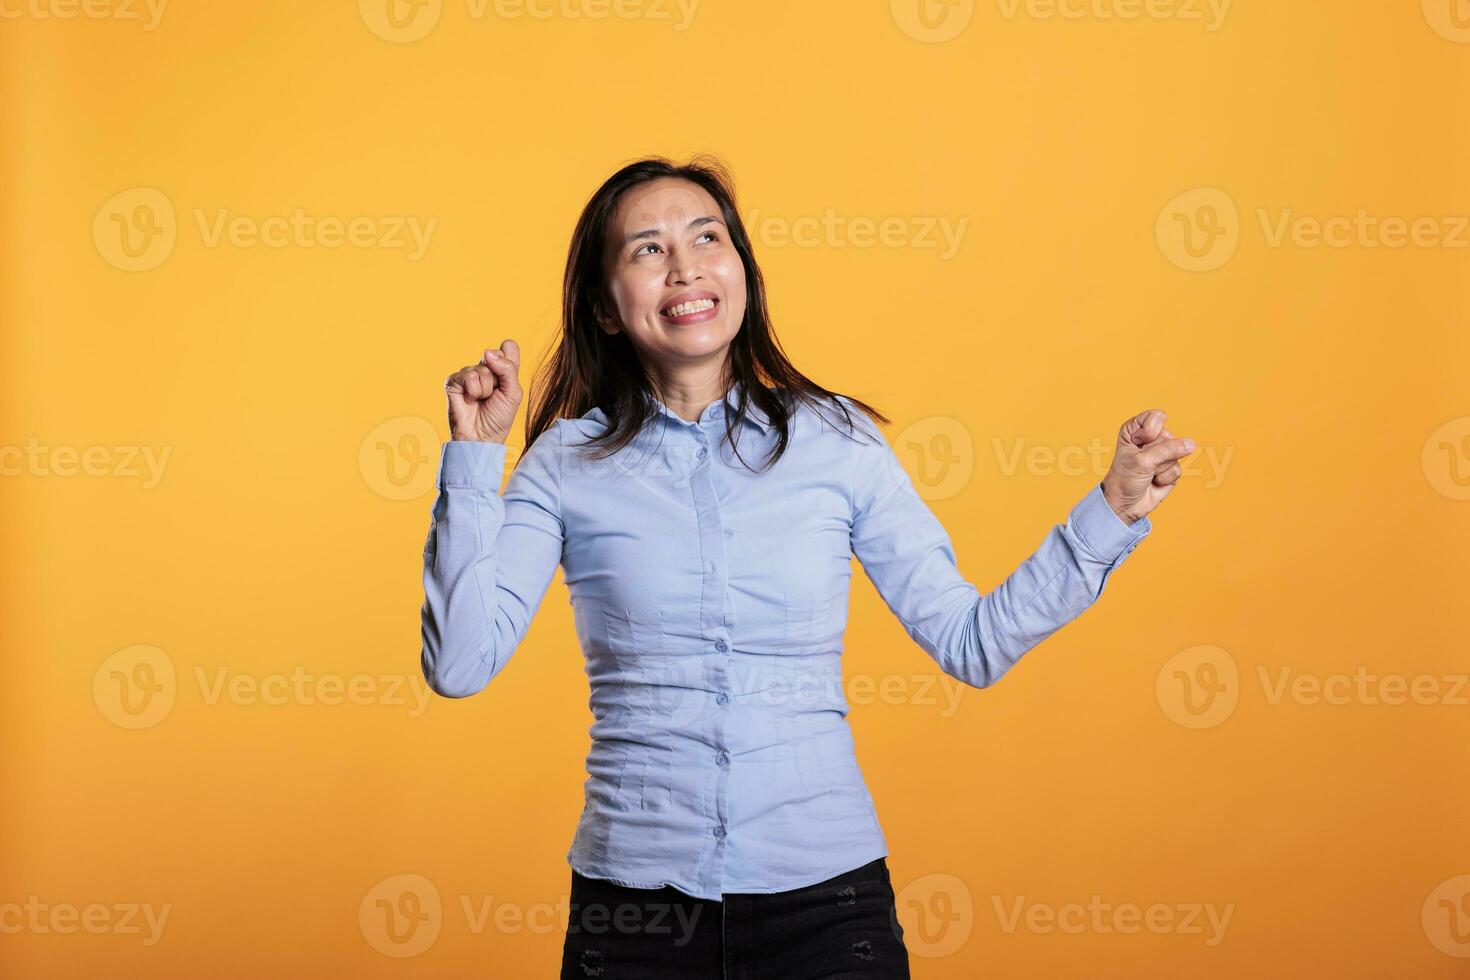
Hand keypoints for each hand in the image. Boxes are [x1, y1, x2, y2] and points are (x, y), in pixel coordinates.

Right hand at [444, 340, 521, 442]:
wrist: (481, 436)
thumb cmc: (499, 417)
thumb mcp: (513, 393)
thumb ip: (508, 369)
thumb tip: (488, 352)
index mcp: (503, 370)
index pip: (508, 347)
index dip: (509, 359)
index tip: (507, 379)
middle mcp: (485, 369)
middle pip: (494, 355)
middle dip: (498, 379)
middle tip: (494, 395)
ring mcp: (469, 374)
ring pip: (481, 369)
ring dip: (485, 389)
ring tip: (481, 401)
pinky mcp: (454, 381)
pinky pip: (468, 376)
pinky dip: (473, 391)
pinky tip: (470, 401)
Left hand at [1100, 408, 1195, 524]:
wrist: (1124, 504)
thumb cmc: (1124, 479)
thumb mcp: (1142, 461)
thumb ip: (1167, 450)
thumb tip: (1191, 444)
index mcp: (1135, 429)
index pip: (1156, 417)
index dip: (1150, 433)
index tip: (1138, 444)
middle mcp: (1149, 439)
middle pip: (1169, 436)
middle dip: (1157, 454)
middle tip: (1143, 464)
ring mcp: (1161, 454)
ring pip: (1176, 454)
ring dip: (1161, 468)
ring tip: (1147, 474)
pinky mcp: (1170, 468)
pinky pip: (1178, 469)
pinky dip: (1166, 478)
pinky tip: (1154, 481)